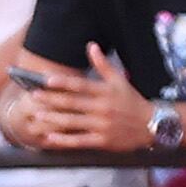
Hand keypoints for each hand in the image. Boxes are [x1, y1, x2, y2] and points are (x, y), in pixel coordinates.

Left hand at [23, 45, 152, 153]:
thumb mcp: (119, 80)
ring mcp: (102, 126)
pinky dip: (64, 140)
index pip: (80, 85)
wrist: (151, 125)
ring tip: (37, 115)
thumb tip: (91, 45)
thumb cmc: (132, 101)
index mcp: (105, 92)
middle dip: (51, 100)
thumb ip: (103, 64)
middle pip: (72, 103)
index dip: (63, 82)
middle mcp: (102, 108)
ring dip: (53, 119)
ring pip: (73, 122)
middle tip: (33, 96)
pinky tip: (50, 137)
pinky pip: (80, 140)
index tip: (46, 80)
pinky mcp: (102, 141)